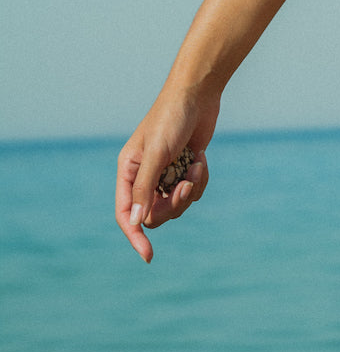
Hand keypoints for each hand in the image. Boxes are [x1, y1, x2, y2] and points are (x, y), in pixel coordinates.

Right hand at [115, 83, 218, 261]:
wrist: (198, 95)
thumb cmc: (171, 118)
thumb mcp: (157, 154)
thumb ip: (145, 188)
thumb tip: (138, 222)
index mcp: (128, 171)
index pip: (126, 214)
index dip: (135, 237)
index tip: (149, 256)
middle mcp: (144, 176)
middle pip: (155, 214)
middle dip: (174, 204)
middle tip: (185, 186)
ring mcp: (166, 174)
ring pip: (176, 205)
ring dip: (190, 190)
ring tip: (196, 167)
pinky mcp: (185, 170)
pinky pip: (193, 192)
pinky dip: (200, 180)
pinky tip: (202, 159)